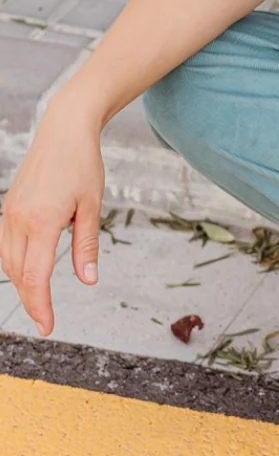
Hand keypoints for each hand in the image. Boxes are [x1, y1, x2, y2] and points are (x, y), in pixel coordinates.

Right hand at [0, 98, 105, 336]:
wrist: (64, 129)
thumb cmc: (83, 164)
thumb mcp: (92, 205)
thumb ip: (87, 245)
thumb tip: (88, 280)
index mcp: (42, 220)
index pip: (36, 276)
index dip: (41, 305)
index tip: (48, 326)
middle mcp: (19, 219)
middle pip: (18, 273)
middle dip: (31, 300)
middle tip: (45, 322)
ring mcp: (9, 212)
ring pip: (8, 261)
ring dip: (22, 284)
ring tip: (39, 302)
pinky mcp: (8, 206)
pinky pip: (6, 245)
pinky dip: (15, 264)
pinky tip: (27, 273)